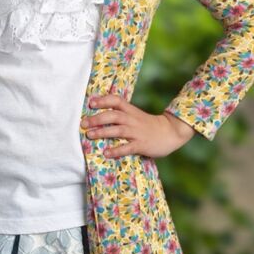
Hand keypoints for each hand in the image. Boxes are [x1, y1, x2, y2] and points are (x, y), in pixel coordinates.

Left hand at [81, 93, 195, 158]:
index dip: (103, 100)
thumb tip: (99, 115)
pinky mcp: (141, 145)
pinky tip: (106, 153)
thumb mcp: (135, 114)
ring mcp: (137, 132)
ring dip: (102, 132)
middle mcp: (132, 119)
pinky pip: (127, 147)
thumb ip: (121, 113)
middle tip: (83, 123)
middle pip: (113, 115)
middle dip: (97, 118)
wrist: (171, 132)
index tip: (91, 103)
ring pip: (118, 130)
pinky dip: (116, 150)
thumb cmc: (149, 125)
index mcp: (131, 110)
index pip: (116, 100)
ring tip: (89, 135)